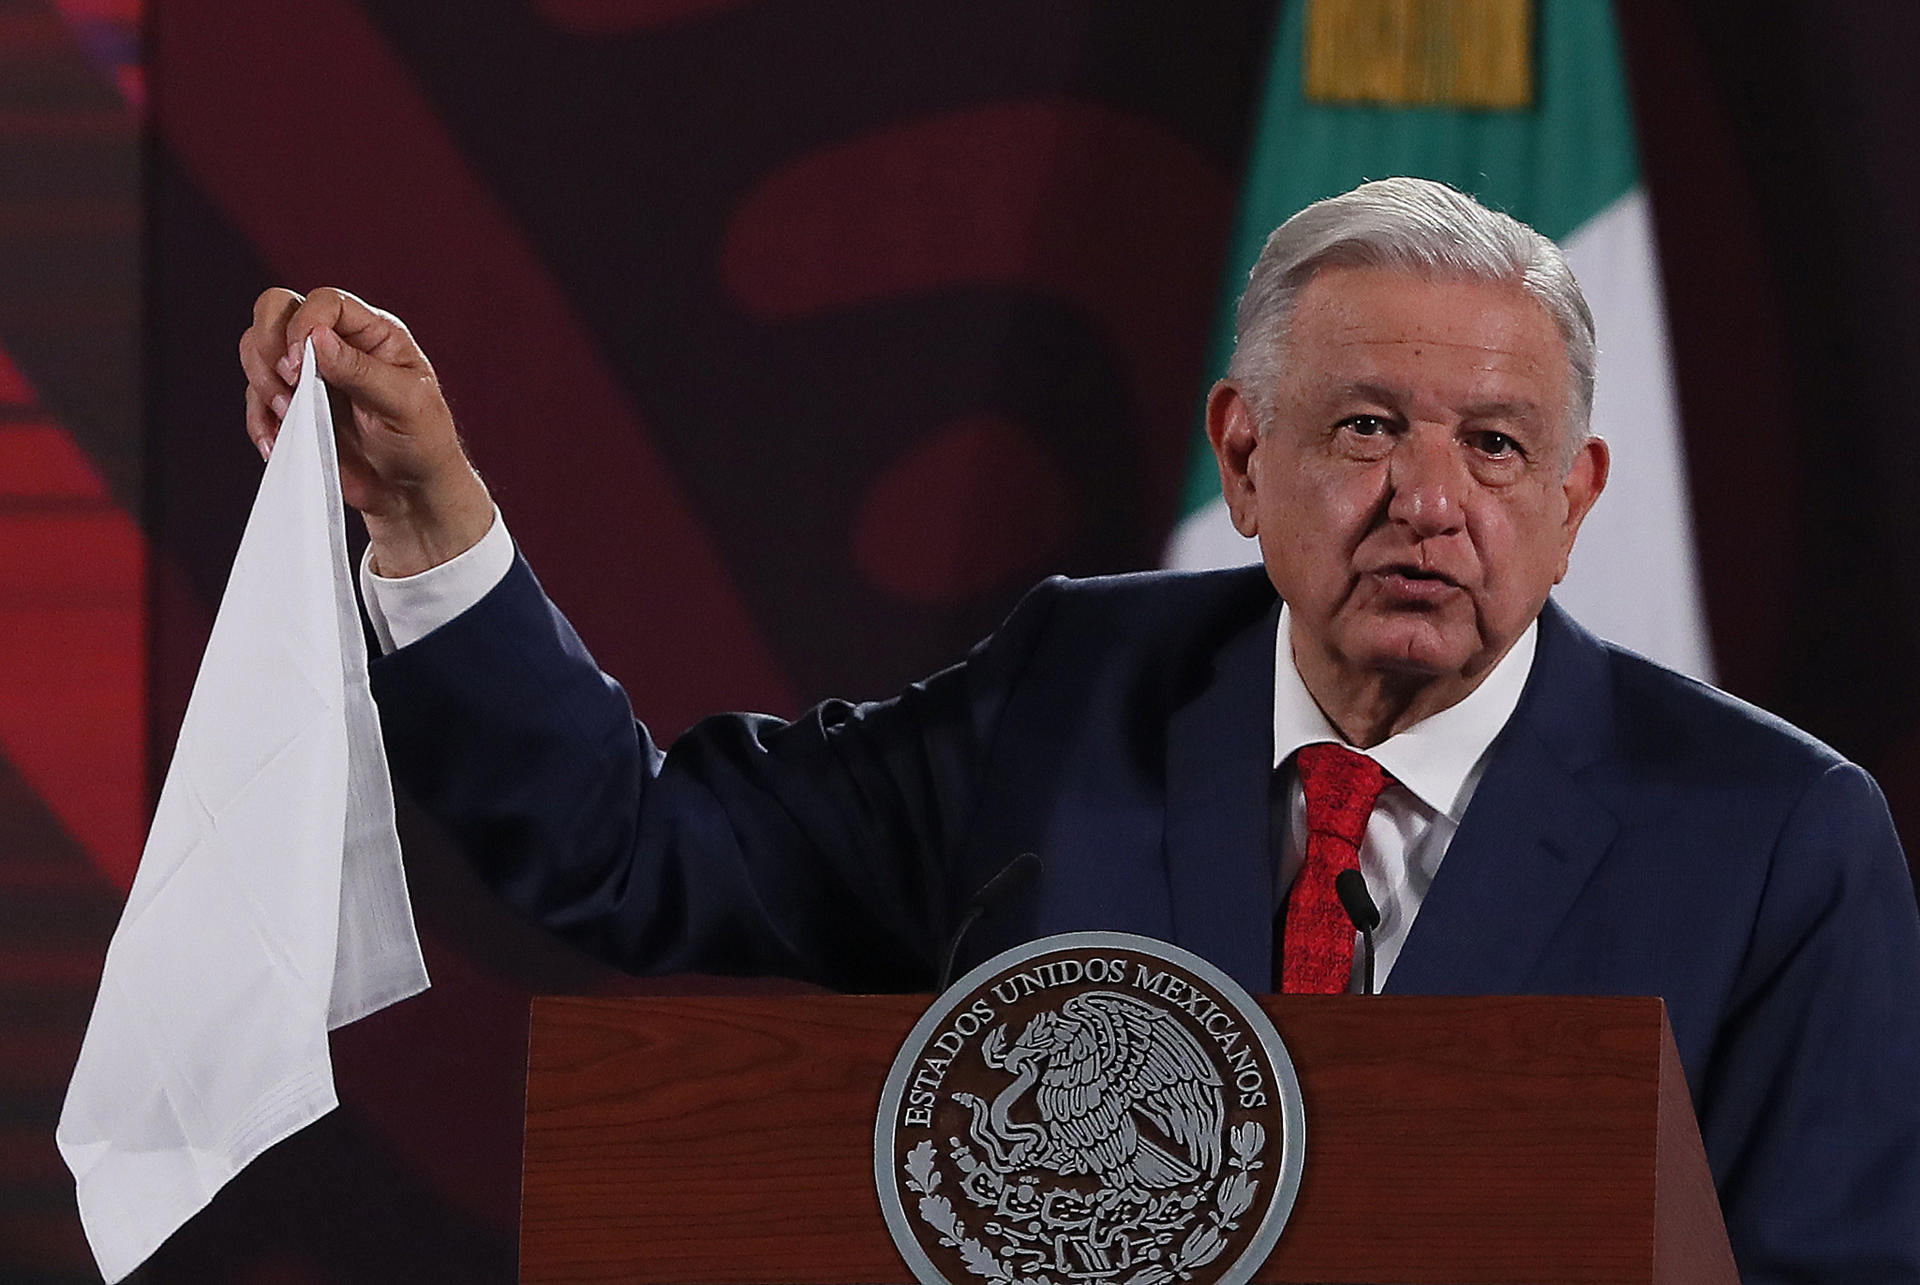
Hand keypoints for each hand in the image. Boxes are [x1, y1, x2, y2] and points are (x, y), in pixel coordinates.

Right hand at [239, 287, 494, 575]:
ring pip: (257, 349)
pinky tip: (276, 441)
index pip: (324, 302)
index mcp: (373, 334)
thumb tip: (318, 338)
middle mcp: (337, 345)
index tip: (301, 364)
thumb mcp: (405, 404)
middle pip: (277, 311)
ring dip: (262, 382)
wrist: (411, 493)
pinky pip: (255, 398)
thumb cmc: (423, 442)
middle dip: (271, 345)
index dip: (303, 324)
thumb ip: (361, 370)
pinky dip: (258, 419)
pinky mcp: (294, 407)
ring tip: (290, 416)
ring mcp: (311, 375)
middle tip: (290, 385)